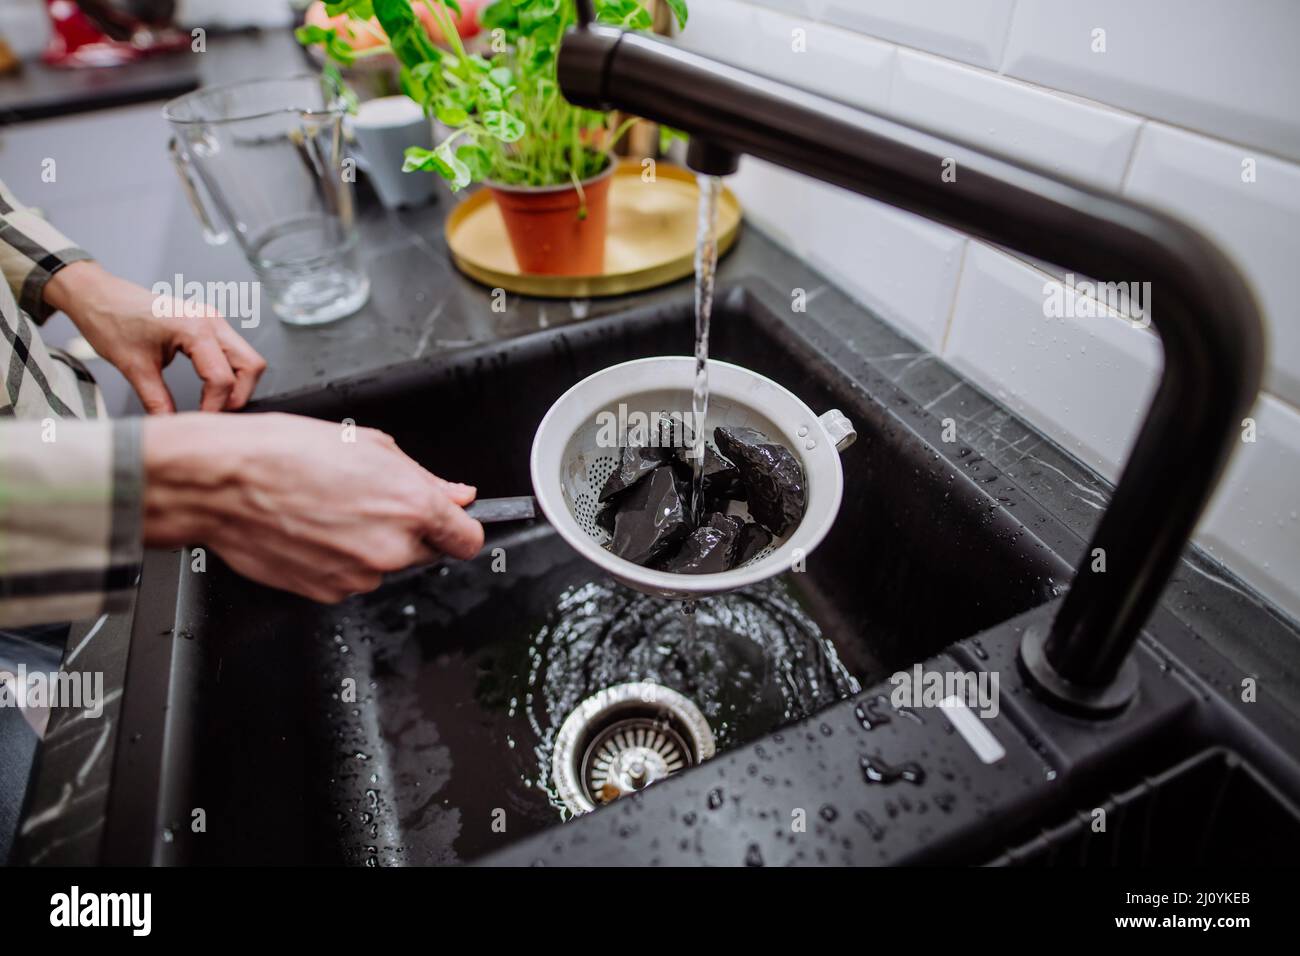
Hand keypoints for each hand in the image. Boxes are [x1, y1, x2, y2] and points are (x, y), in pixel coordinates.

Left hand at [43, 261, 266, 413]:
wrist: (97, 294)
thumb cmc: (110, 320)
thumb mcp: (133, 368)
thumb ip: (158, 401)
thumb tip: (172, 427)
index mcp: (195, 328)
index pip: (222, 378)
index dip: (214, 407)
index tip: (199, 423)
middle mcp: (211, 320)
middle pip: (251, 366)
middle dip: (237, 395)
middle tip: (214, 414)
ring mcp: (213, 320)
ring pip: (247, 359)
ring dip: (236, 384)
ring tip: (212, 403)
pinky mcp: (209, 323)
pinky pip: (233, 352)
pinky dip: (228, 373)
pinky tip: (208, 387)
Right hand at [142, 413, 484, 602]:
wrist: (220, 483)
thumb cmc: (283, 453)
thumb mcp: (367, 444)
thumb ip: (423, 477)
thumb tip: (457, 495)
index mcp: (411, 506)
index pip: (469, 539)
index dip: (461, 529)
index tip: (453, 524)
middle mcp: (391, 548)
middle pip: (426, 551)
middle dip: (408, 531)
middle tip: (369, 502)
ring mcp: (359, 575)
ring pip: (384, 565)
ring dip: (369, 545)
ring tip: (329, 510)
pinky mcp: (328, 593)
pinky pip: (349, 578)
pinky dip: (338, 560)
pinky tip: (312, 530)